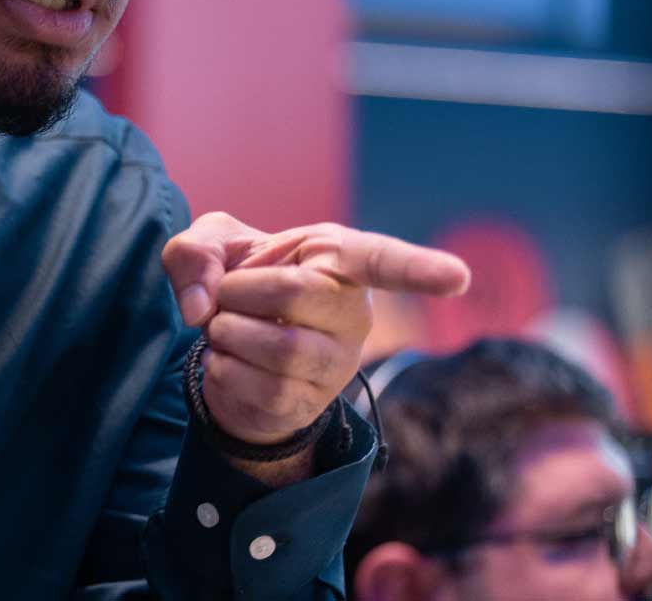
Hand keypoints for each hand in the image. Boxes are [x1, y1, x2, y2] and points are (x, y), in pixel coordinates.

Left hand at [161, 213, 469, 447]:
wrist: (224, 346)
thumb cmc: (236, 280)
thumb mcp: (209, 247)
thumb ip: (193, 252)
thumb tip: (198, 305)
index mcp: (336, 258)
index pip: (383, 261)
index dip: (419, 269)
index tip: (459, 278)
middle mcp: (350, 312)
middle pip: (297, 293)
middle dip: (240, 290)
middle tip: (228, 295)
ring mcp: (335, 364)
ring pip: (279, 348)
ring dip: (228, 333)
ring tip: (227, 328)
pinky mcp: (309, 404)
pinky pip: (259, 387)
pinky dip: (222, 368)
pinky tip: (229, 359)